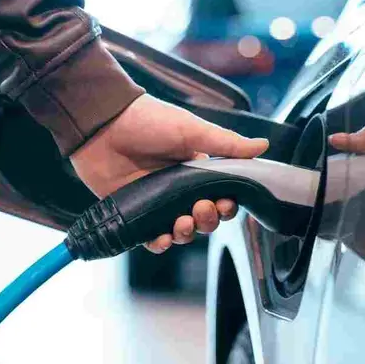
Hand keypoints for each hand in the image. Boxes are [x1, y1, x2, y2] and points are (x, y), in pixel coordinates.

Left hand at [70, 94, 267, 252]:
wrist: (102, 124)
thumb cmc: (148, 120)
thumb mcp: (192, 129)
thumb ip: (227, 143)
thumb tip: (262, 146)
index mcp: (196, 167)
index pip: (221, 195)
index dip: (227, 204)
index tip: (226, 202)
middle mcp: (177, 187)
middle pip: (204, 217)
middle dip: (208, 220)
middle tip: (202, 208)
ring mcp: (155, 201)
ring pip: (181, 230)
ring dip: (188, 233)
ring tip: (183, 222)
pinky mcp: (134, 212)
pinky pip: (151, 237)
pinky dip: (160, 243)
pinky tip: (163, 238)